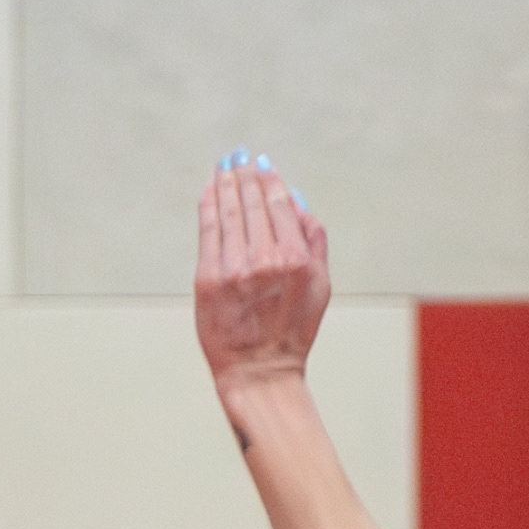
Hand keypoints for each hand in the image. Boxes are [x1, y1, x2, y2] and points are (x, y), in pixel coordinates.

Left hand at [194, 150, 328, 392]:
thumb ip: (315, 241)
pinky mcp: (208, 278)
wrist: (259, 370)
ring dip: (225, 182)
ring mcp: (234, 268)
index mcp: (297, 258)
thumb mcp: (320, 286)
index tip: (262, 164)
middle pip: (252, 202)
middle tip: (240, 158)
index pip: (280, 204)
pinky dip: (209, 203)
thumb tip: (299, 201)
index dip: (269, 179)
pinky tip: (211, 188)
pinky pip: (208, 229)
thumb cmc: (292, 330)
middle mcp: (265, 258)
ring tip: (225, 166)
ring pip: (229, 211)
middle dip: (245, 175)